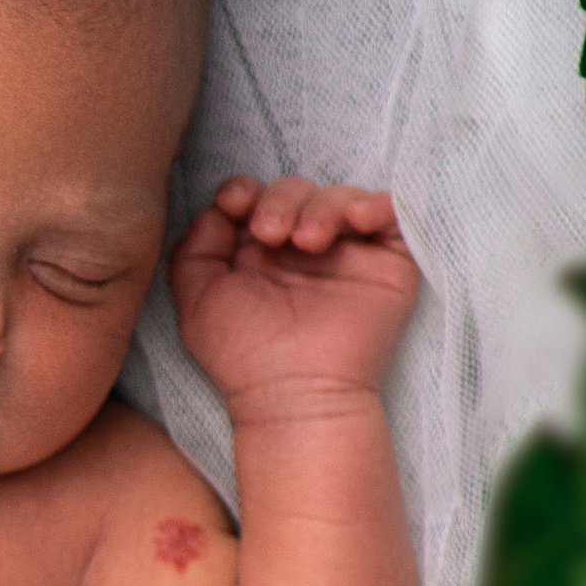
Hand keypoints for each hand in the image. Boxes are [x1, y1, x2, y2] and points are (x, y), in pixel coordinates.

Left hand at [171, 177, 420, 411]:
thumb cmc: (243, 358)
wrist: (294, 396)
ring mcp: (346, 255)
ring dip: (320, 206)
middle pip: (295, 190)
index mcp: (257, 252)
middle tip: (269, 233)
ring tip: (307, 242)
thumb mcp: (196, 300)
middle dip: (280, 199)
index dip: (244, 189)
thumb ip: (194, 249)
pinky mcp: (386, 265)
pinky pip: (391, 215)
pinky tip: (355, 221)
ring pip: (339, 197)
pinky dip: (375, 205)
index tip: (235, 203)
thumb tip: (216, 210)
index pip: (255, 197)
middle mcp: (301, 249)